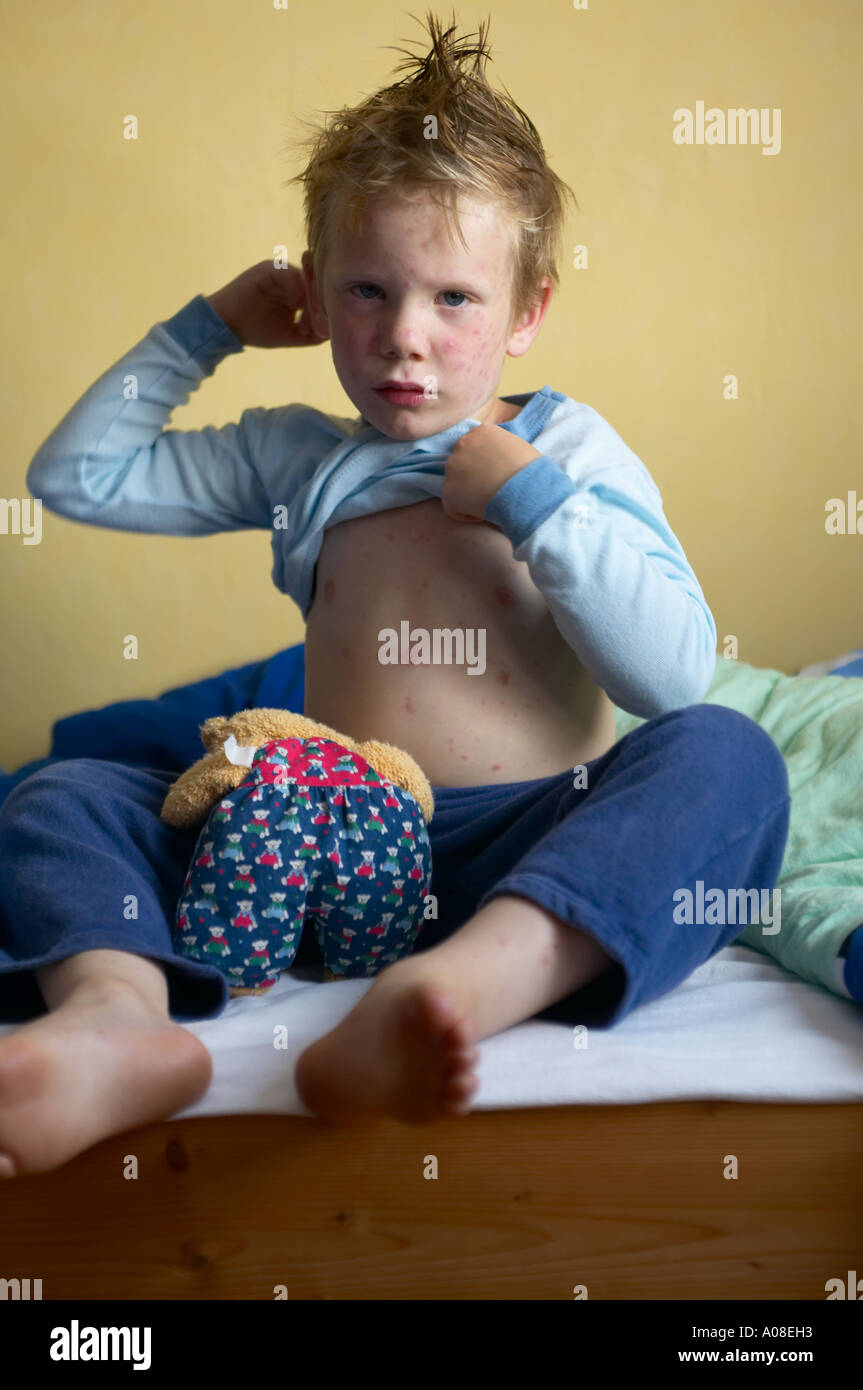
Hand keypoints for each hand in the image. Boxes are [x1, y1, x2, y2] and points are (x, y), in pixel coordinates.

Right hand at [205, 259, 327, 348]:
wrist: (226, 327)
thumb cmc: (257, 330)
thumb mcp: (291, 335)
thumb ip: (313, 333)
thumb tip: (334, 330)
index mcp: (298, 290)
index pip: (322, 294)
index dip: (328, 310)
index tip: (328, 329)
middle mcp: (292, 277)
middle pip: (318, 284)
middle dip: (323, 306)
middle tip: (322, 326)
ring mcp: (281, 271)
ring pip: (308, 280)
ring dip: (312, 301)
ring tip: (308, 322)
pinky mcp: (269, 269)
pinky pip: (291, 275)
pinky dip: (298, 293)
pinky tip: (297, 312)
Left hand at [442, 422, 540, 521]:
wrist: (528, 491)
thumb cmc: (532, 472)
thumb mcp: (518, 447)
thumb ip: (500, 448)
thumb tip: (496, 458)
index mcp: (481, 432)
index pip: (474, 447)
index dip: (483, 464)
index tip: (495, 474)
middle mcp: (463, 445)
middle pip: (462, 464)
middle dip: (473, 478)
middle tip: (492, 489)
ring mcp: (453, 468)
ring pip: (456, 485)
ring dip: (469, 495)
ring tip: (490, 502)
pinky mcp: (449, 492)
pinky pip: (454, 507)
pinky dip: (467, 514)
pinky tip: (485, 514)